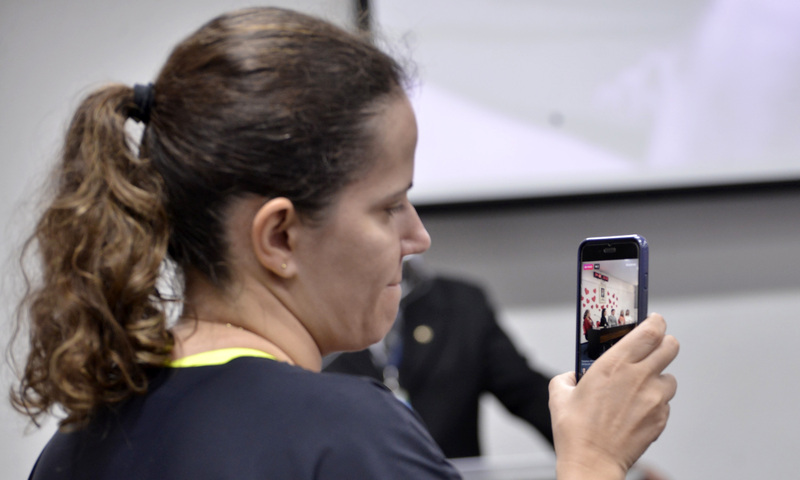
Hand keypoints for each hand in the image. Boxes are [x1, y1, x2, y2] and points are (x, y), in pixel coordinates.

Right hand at [549, 313, 678, 479]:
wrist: (592, 463)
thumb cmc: (575, 431)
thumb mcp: (559, 395)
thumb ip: (567, 377)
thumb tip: (572, 376)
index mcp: (614, 364)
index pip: (650, 330)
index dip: (655, 322)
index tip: (653, 320)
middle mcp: (639, 377)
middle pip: (670, 346)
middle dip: (664, 343)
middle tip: (654, 347)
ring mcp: (653, 399)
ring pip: (670, 377)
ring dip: (659, 377)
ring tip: (641, 387)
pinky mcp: (660, 418)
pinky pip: (665, 403)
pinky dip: (655, 403)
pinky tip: (637, 410)